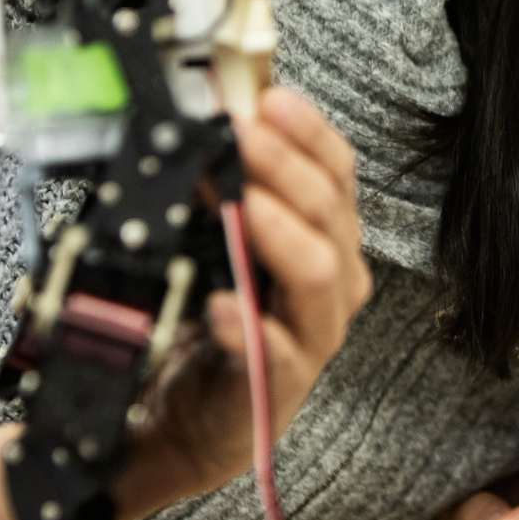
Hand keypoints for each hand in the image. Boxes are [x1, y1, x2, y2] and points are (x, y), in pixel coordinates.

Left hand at [119, 86, 374, 515]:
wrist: (180, 420)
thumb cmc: (203, 322)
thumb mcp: (216, 245)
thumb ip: (223, 190)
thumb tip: (203, 116)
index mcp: (325, 242)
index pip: (338, 176)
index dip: (311, 135)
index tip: (271, 98)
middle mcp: (332, 286)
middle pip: (331, 217)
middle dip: (287, 169)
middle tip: (242, 136)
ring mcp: (310, 338)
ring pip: (321, 277)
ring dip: (281, 235)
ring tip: (245, 206)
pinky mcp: (275, 387)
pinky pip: (276, 354)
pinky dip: (248, 327)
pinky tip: (218, 306)